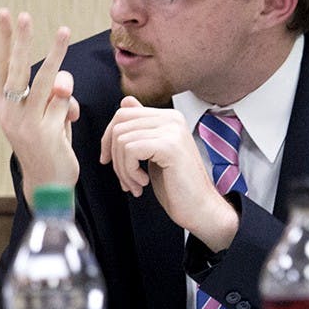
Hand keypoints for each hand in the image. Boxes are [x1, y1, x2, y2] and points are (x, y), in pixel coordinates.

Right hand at [0, 9, 79, 204]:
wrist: (48, 183)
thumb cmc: (46, 143)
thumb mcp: (45, 115)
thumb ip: (53, 96)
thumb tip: (64, 84)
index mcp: (2, 105)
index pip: (0, 67)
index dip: (2, 40)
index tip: (4, 15)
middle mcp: (9, 113)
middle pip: (17, 69)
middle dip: (21, 40)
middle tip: (24, 15)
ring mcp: (27, 123)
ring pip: (47, 80)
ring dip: (57, 53)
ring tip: (63, 30)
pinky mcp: (46, 133)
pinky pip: (65, 103)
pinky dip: (71, 107)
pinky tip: (67, 122)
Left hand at [100, 96, 238, 250]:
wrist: (200, 208)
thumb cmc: (177, 186)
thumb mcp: (153, 153)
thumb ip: (141, 128)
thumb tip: (125, 101)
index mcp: (169, 117)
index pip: (124, 112)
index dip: (109, 138)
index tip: (110, 161)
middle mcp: (172, 118)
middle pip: (119, 124)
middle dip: (113, 155)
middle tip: (126, 179)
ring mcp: (172, 129)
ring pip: (121, 139)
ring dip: (122, 169)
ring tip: (136, 184)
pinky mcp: (169, 145)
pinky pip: (130, 150)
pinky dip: (129, 171)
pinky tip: (143, 182)